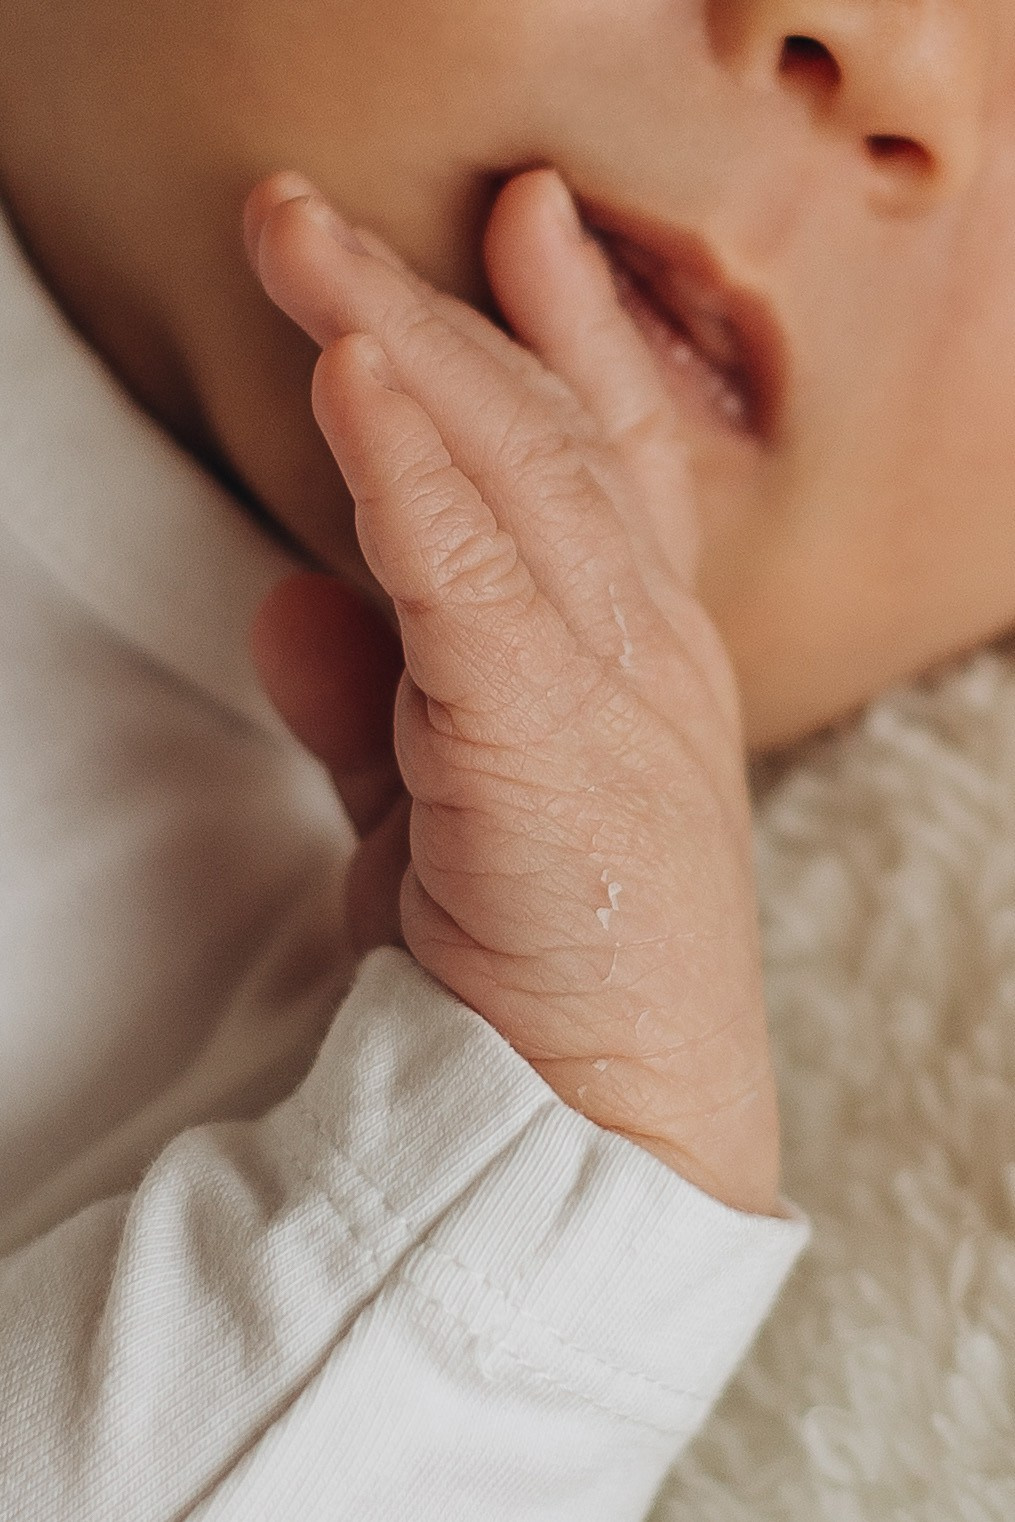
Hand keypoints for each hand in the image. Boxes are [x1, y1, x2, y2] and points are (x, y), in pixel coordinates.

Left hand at [245, 167, 780, 1215]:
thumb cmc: (547, 963)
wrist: (609, 1120)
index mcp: (634, 652)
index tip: (521, 226)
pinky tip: (353, 375)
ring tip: (303, 247)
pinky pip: (471, 575)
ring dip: (398, 346)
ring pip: (506, 473)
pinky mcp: (551, 738)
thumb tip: (287, 594)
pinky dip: (411, 469)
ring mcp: (612, 683)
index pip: (604, 453)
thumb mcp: (444, 806)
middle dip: (429, 307)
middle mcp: (642, 643)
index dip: (562, 329)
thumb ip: (377, 695)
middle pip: (536, 433)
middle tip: (313, 214)